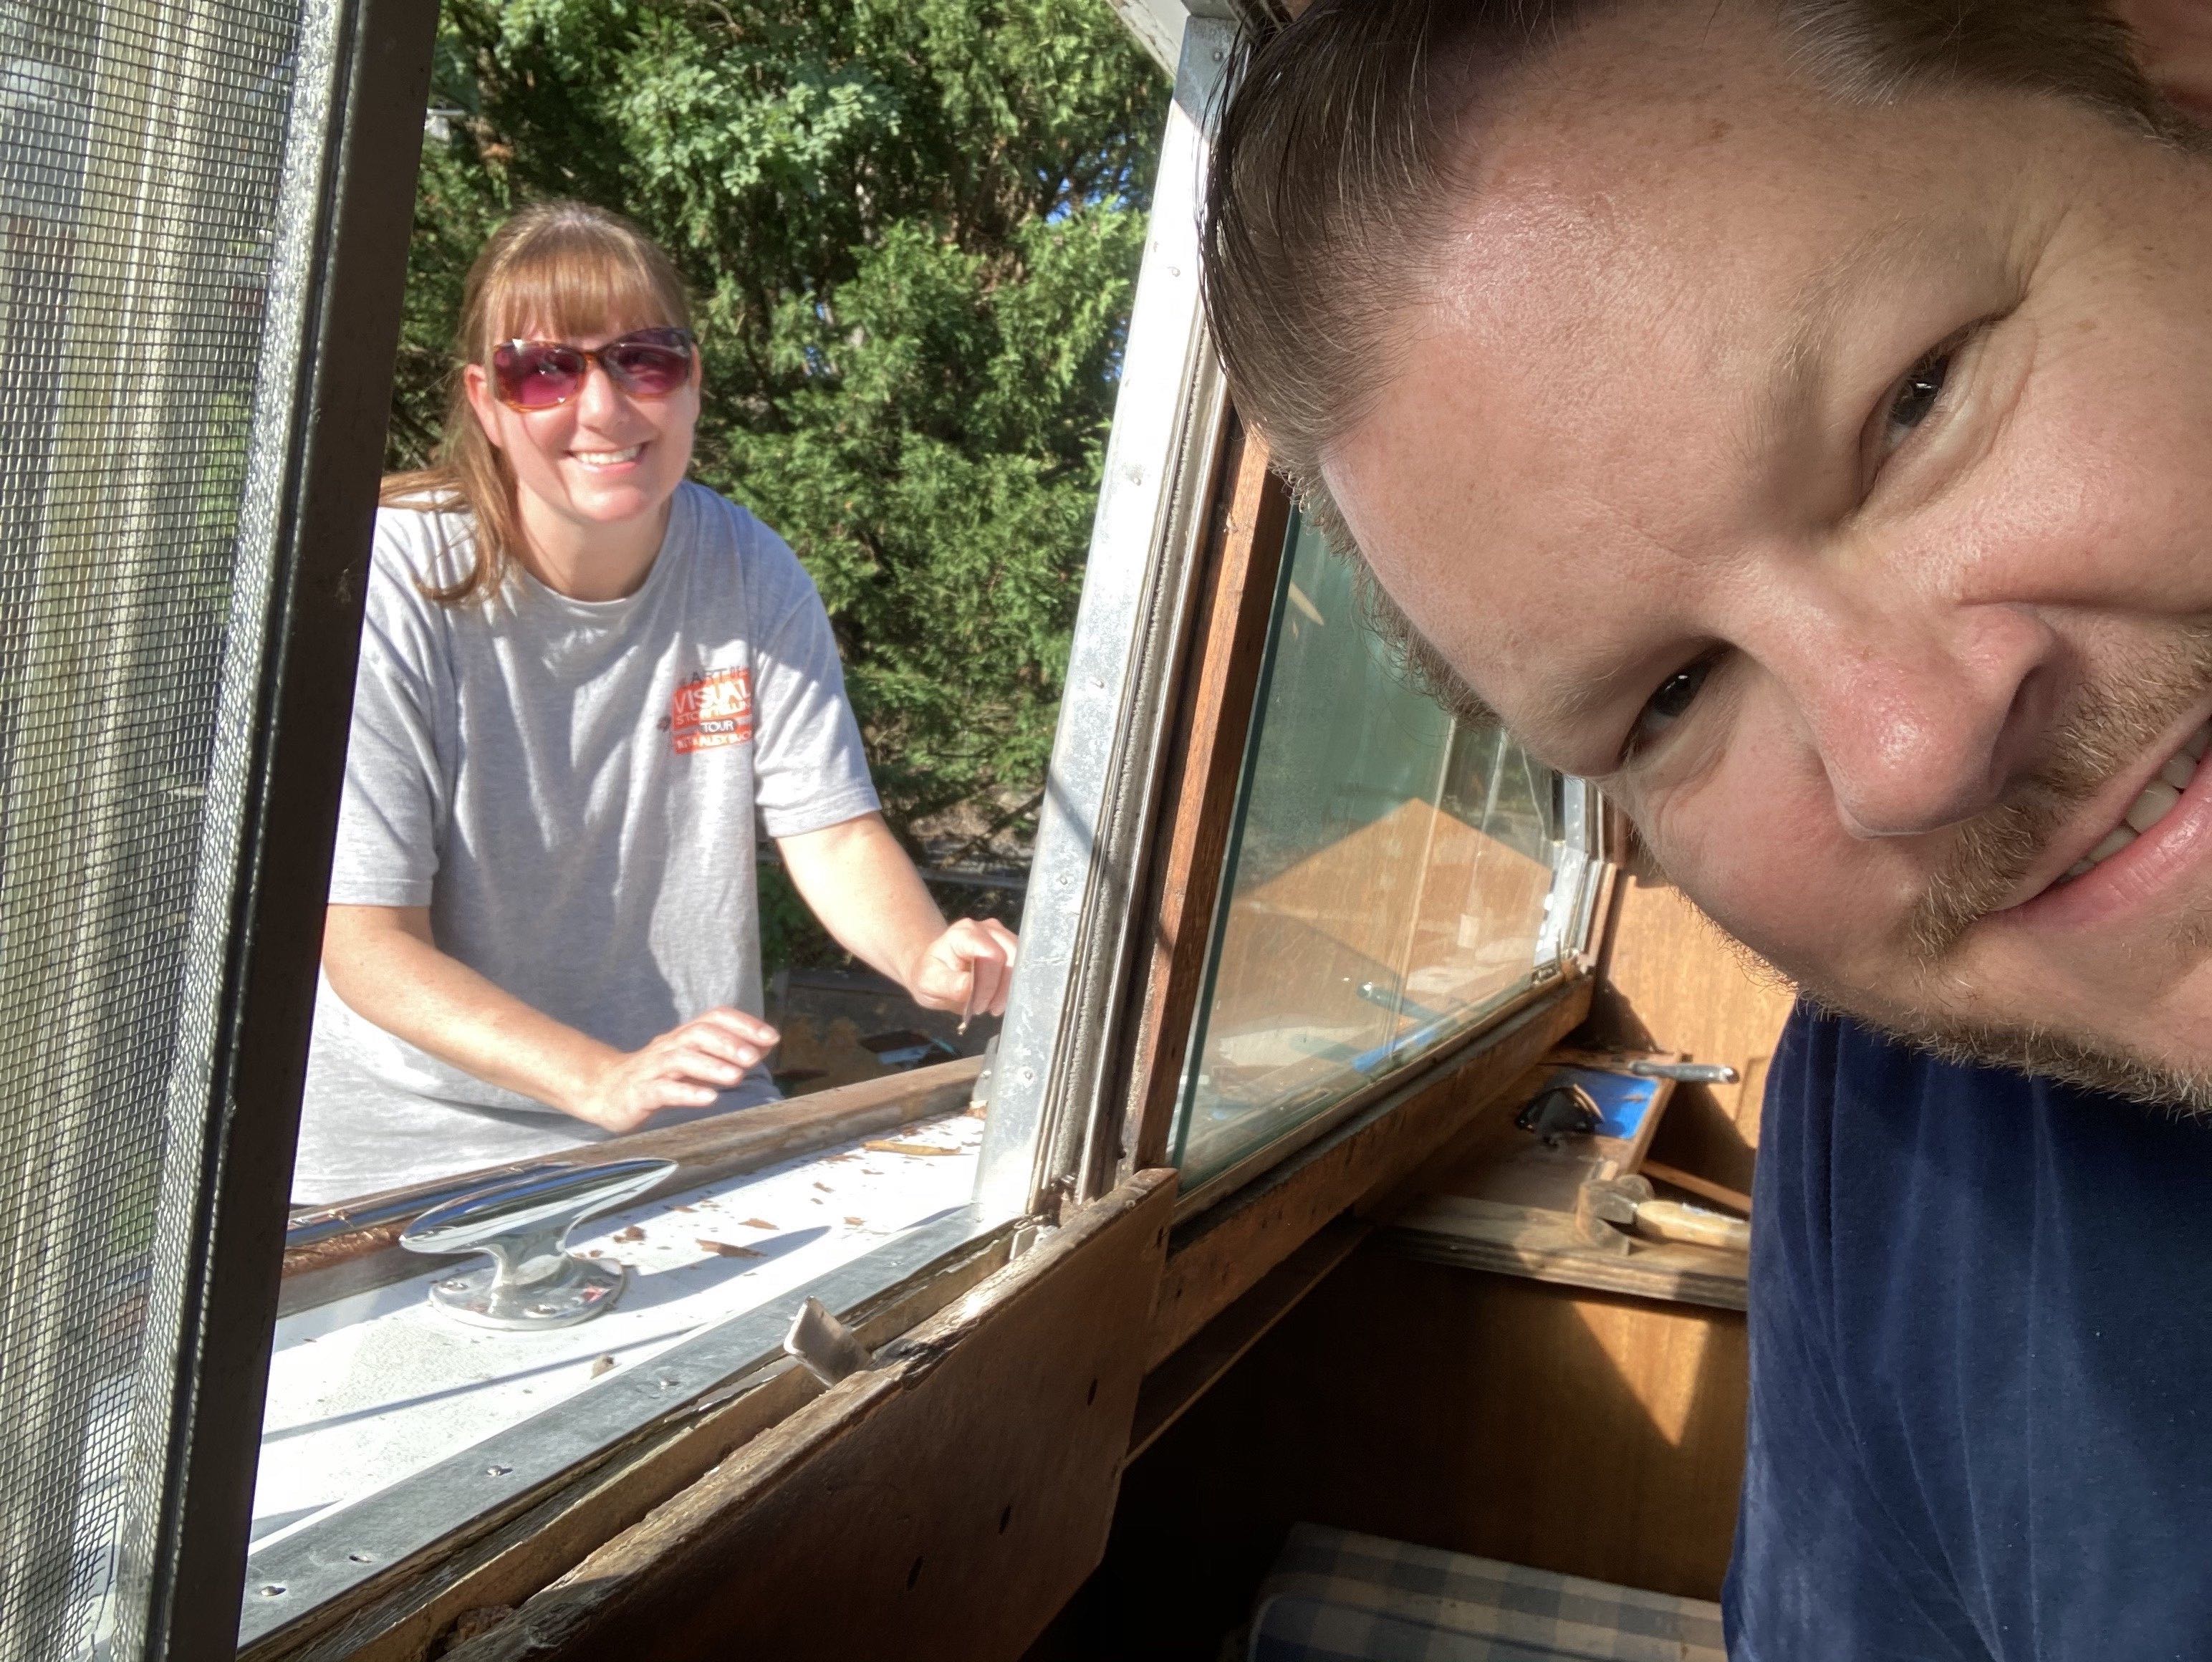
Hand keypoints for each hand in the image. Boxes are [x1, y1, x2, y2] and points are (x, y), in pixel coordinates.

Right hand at [564, 1007, 778, 1133]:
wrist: (605, 1091)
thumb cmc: (659, 1077)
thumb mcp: (694, 1063)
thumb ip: (726, 1054)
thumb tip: (763, 1046)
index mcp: (684, 1036)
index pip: (715, 1018)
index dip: (743, 1023)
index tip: (771, 1037)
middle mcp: (669, 1046)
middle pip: (699, 1034)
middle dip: (729, 1043)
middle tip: (753, 1057)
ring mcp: (653, 1068)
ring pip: (682, 1059)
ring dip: (712, 1065)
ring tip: (736, 1076)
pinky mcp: (640, 1092)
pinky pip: (664, 1090)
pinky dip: (688, 1093)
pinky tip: (709, 1099)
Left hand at [905, 918, 1018, 1019]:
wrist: (938, 970)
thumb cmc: (932, 975)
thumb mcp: (930, 983)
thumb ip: (950, 984)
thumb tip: (971, 988)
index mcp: (964, 933)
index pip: (989, 955)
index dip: (989, 983)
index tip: (978, 1007)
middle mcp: (986, 928)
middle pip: (1010, 956)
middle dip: (1002, 988)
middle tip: (988, 1009)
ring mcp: (1002, 935)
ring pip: (1020, 961)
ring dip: (1009, 988)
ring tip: (993, 1007)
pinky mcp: (1011, 947)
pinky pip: (1021, 965)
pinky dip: (1013, 986)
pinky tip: (1000, 999)